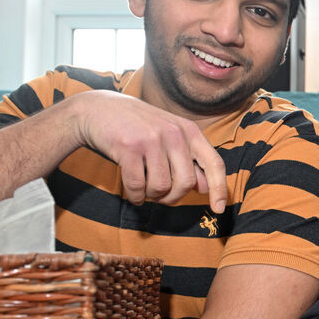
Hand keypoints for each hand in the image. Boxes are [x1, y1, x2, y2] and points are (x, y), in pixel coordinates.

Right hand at [65, 90, 227, 210]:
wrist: (98, 109)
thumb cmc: (138, 129)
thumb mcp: (168, 136)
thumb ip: (188, 159)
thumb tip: (206, 188)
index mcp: (189, 131)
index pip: (214, 163)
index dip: (220, 188)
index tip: (219, 209)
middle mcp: (174, 133)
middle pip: (186, 183)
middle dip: (173, 198)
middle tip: (160, 197)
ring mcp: (151, 139)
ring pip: (161, 187)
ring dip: (151, 196)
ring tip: (144, 189)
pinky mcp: (128, 147)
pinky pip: (137, 186)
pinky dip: (135, 196)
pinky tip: (132, 193)